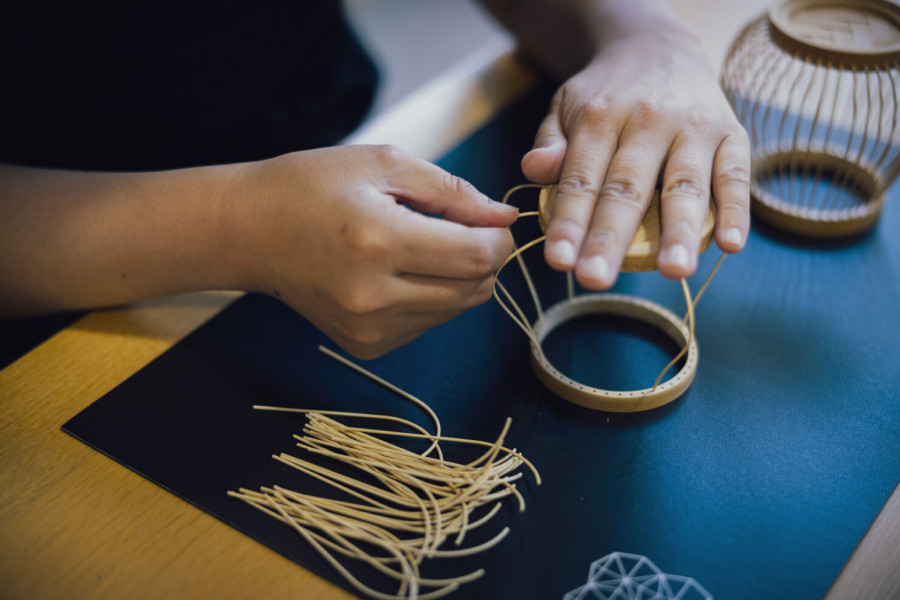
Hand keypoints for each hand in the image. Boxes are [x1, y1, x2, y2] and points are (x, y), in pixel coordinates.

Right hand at [230, 145, 517, 358]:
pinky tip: (398, 271)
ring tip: (419, 245)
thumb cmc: (311, 187)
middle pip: (474, 289)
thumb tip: (506, 216)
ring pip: (456, 309)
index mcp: (378, 242)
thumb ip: (452, 191)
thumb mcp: (383, 164)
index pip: (475, 257)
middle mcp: (374, 296)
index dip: (497, 238)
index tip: (489, 220)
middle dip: (483, 258)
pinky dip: (430, 297)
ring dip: (457, 278)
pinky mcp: (365, 346)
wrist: (249, 231)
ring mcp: (368, 328)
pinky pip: (428, 323)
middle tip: (459, 228)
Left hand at [521, 27, 749, 288]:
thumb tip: (534, 169)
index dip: (568, 222)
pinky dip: (735, 210)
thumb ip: (550, 142)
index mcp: (601, 116)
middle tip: (596, 278)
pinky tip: (730, 246)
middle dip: (610, 237)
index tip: (558, 262)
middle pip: (628, 188)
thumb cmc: (605, 94)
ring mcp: (693, 126)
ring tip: (673, 272)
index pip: (581, 179)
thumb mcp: (565, 106)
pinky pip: (735, 175)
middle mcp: (648, 120)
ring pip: (684, 185)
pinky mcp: (731, 132)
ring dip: (679, 231)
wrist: (658, 46)